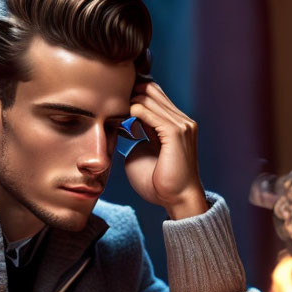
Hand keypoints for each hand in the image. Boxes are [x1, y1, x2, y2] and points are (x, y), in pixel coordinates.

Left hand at [123, 81, 207, 219]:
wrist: (177, 199)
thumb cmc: (159, 183)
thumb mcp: (142, 151)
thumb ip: (136, 135)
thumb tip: (123, 125)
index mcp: (174, 125)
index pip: (153, 96)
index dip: (132, 94)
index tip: (111, 100)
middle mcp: (180, 121)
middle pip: (153, 91)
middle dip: (130, 92)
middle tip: (109, 98)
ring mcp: (181, 125)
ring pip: (152, 99)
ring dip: (131, 101)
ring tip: (114, 107)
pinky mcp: (176, 133)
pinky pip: (154, 115)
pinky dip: (138, 111)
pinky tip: (127, 114)